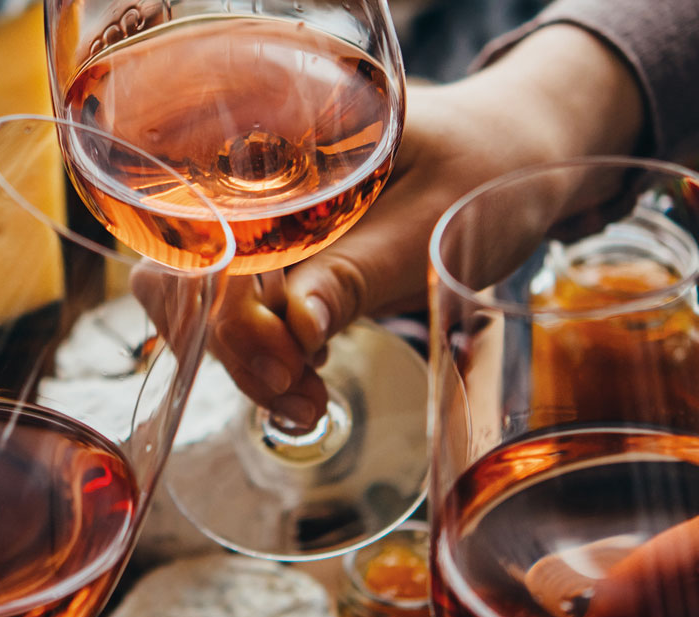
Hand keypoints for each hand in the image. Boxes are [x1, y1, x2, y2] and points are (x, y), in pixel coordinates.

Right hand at [209, 24, 644, 425]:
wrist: (513, 157)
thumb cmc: (485, 169)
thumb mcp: (431, 221)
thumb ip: (360, 271)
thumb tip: (295, 329)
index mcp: (276, 131)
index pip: (205, 222)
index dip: (225, 299)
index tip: (284, 356)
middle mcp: (250, 173)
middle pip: (185, 267)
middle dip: (230, 345)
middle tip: (296, 393)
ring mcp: (259, 220)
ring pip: (204, 301)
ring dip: (244, 362)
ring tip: (308, 403)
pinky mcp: (278, 258)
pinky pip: (241, 313)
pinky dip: (263, 359)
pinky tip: (305, 387)